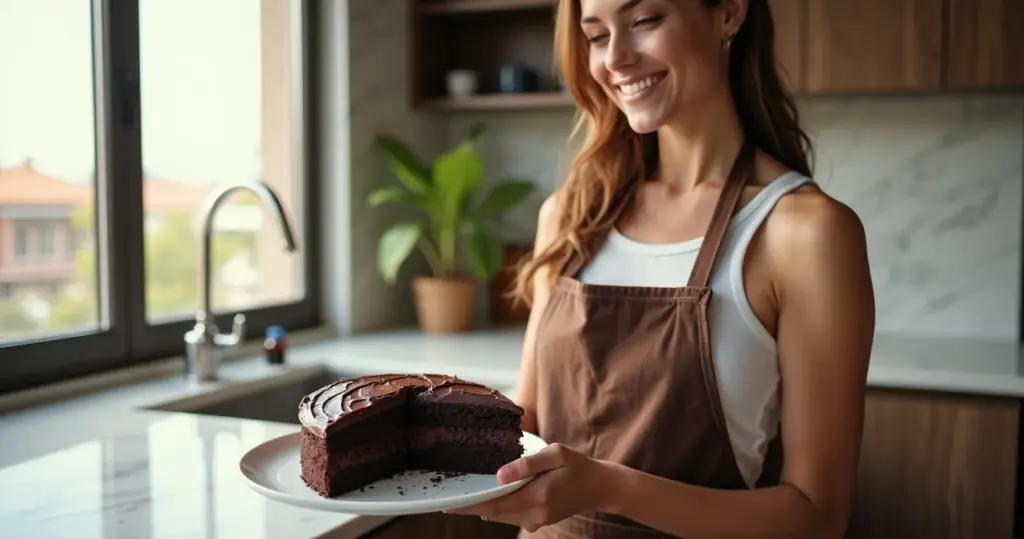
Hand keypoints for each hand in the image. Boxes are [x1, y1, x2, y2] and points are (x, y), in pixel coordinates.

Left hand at [445, 443, 612, 531]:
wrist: (601, 487)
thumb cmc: (577, 465)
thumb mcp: (555, 454)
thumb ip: (527, 464)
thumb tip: (499, 475)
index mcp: (538, 496)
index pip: (495, 505)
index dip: (470, 505)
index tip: (447, 504)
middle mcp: (536, 513)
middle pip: (495, 513)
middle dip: (474, 505)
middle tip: (451, 496)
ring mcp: (538, 520)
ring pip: (503, 516)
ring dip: (486, 507)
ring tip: (468, 494)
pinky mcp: (540, 521)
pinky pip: (513, 516)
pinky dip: (500, 508)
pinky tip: (494, 495)